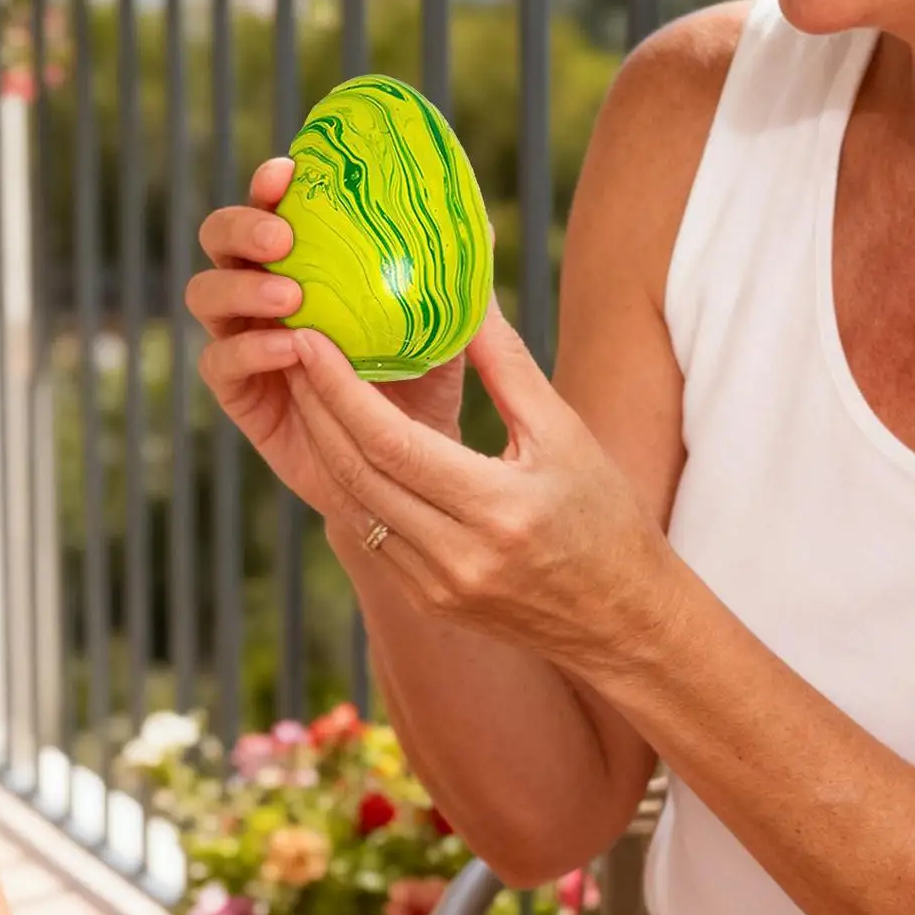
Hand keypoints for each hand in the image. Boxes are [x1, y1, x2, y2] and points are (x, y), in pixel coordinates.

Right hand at [188, 157, 466, 523]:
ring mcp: (243, 337)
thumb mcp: (441, 326)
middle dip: (242, 227)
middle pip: (219, 238)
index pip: (271, 205)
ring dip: (242, 287)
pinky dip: (249, 350)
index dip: (269, 184)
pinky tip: (291, 349)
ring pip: (206, 293)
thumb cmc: (422, 383)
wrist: (407, 468)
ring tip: (291, 297)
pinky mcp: (239, 392)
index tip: (288, 173)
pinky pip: (219, 362)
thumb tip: (484, 224)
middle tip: (283, 237)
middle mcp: (263, 288)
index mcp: (304, 259)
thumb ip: (451, 278)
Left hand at [285, 299, 672, 676]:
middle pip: (356, 472)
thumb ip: (506, 364)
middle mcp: (456, 556)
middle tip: (290, 346)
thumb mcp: (565, 431)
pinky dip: (347, 482)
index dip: (339, 389)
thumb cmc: (605, 515)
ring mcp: (435, 586)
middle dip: (314, 406)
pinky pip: (368, 533)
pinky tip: (336, 440)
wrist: (624, 620)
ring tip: (303, 384)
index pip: (389, 443)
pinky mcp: (427, 598)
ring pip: (352, 505)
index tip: (310, 339)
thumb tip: (466, 294)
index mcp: (496, 509)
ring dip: (320, 443)